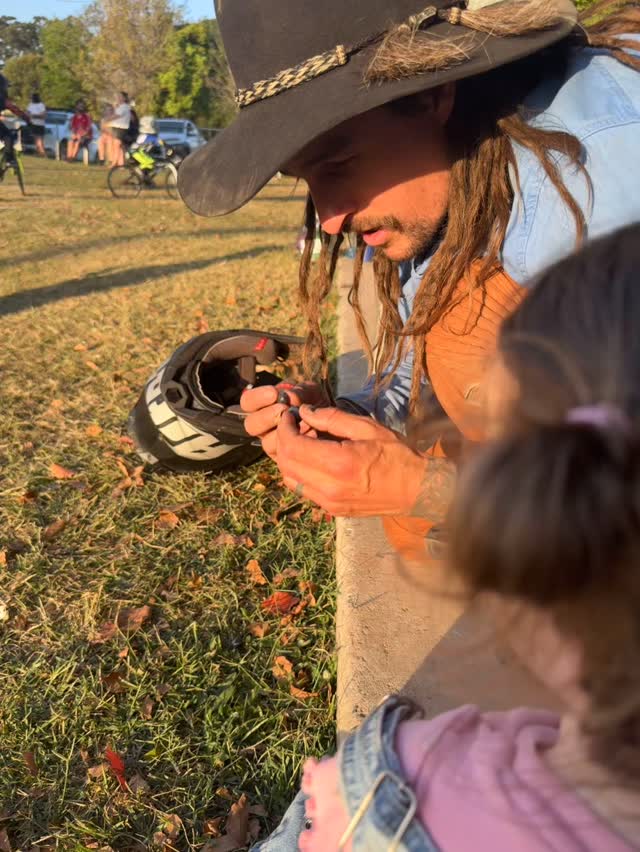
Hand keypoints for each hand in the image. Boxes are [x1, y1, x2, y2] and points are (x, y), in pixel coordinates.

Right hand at [241, 381, 327, 458]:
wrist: (335, 426)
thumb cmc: (319, 405)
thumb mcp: (312, 392)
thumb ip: (300, 391)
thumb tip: (290, 397)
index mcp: (265, 407)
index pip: (247, 402)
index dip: (256, 398)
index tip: (274, 394)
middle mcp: (265, 427)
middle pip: (251, 425)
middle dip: (267, 416)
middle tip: (284, 410)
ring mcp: (274, 445)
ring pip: (267, 443)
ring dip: (284, 432)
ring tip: (305, 423)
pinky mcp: (285, 461)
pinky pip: (284, 457)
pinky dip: (299, 445)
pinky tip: (313, 436)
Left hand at [275, 405, 427, 516]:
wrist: (416, 490)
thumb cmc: (397, 455)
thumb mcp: (367, 428)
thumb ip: (332, 418)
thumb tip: (305, 411)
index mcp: (339, 464)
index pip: (292, 446)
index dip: (284, 428)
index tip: (288, 415)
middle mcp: (329, 488)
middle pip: (285, 464)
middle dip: (282, 441)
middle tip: (292, 426)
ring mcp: (329, 503)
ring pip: (290, 479)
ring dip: (289, 458)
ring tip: (303, 441)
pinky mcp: (332, 510)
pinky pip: (303, 490)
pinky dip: (299, 472)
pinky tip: (313, 459)